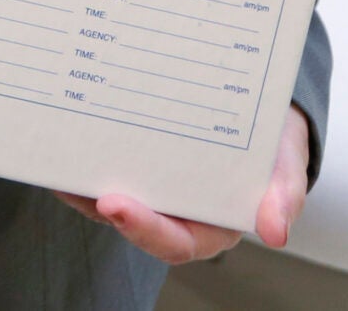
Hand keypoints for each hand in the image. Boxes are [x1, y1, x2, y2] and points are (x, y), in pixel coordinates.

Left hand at [53, 102, 310, 264]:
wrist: (262, 107)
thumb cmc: (273, 147)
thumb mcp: (287, 166)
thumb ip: (283, 195)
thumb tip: (276, 232)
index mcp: (210, 225)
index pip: (173, 241)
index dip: (143, 229)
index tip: (115, 205)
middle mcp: (174, 210)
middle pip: (132, 217)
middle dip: (101, 205)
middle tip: (78, 183)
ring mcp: (152, 185)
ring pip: (111, 189)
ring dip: (82, 178)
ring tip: (60, 151)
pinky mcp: (137, 157)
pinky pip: (106, 161)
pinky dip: (84, 152)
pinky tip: (65, 133)